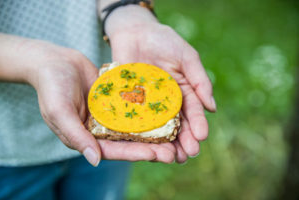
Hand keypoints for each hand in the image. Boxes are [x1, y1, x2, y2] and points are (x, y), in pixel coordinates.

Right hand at [20, 39, 175, 164]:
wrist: (54, 61)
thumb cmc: (51, 86)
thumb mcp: (59, 112)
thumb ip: (76, 136)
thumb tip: (95, 160)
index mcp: (86, 138)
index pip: (113, 150)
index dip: (134, 153)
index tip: (156, 154)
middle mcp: (100, 130)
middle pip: (128, 142)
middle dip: (150, 148)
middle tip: (173, 152)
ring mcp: (109, 115)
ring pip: (135, 127)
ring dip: (154, 132)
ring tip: (176, 135)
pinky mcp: (115, 101)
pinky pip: (134, 107)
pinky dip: (148, 111)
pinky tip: (166, 111)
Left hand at [106, 7, 215, 162]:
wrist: (134, 31)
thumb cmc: (164, 40)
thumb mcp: (186, 56)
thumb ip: (199, 79)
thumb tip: (213, 108)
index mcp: (183, 91)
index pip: (193, 111)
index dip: (197, 124)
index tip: (201, 136)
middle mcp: (167, 102)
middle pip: (177, 124)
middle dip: (184, 139)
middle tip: (188, 155)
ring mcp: (148, 104)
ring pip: (158, 127)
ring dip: (166, 143)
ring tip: (172, 158)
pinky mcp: (130, 103)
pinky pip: (135, 119)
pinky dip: (141, 133)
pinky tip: (146, 145)